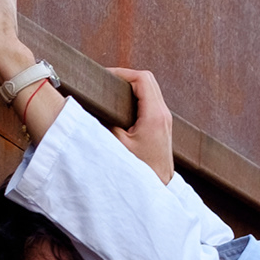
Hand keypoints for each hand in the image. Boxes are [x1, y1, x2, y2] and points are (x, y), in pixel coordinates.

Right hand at [113, 68, 174, 184]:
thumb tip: (93, 109)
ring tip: (111, 90)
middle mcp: (164, 114)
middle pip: (148, 80)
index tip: (105, 76)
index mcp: (155, 115)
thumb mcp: (117, 146)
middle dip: (126, 76)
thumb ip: (106, 124)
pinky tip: (122, 103)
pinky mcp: (163, 125)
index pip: (142, 79)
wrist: (159, 187)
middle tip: (106, 81)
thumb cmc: (140, 170)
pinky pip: (151, 100)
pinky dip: (137, 96)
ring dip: (132, 86)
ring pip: (151, 88)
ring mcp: (166, 119)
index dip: (123, 73)